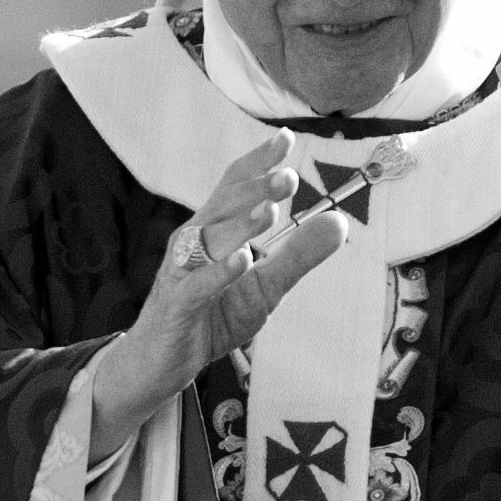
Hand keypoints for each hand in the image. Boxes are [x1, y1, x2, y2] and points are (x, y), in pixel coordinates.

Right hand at [89, 131, 356, 447]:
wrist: (162, 361)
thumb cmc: (211, 316)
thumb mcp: (265, 287)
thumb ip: (299, 255)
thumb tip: (339, 220)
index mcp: (213, 231)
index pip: (234, 187)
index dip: (257, 161)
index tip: (286, 138)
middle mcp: (192, 243)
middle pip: (223, 206)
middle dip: (255, 189)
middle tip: (288, 176)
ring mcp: (181, 273)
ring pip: (210, 240)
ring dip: (241, 224)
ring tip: (271, 210)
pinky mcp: (177, 306)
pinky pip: (197, 285)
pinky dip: (219, 272)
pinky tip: (243, 260)